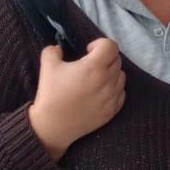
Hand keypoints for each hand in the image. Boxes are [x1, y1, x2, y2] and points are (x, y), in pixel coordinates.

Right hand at [29, 38, 125, 160]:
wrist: (53, 126)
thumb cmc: (51, 94)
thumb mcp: (47, 66)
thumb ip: (53, 50)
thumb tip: (59, 48)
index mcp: (94, 67)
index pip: (111, 46)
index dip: (99, 44)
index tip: (88, 51)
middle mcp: (108, 81)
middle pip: (117, 60)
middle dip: (105, 58)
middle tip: (90, 64)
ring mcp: (112, 97)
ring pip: (121, 77)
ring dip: (111, 73)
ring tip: (96, 78)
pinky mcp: (112, 111)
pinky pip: (121, 94)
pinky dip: (114, 89)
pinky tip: (100, 92)